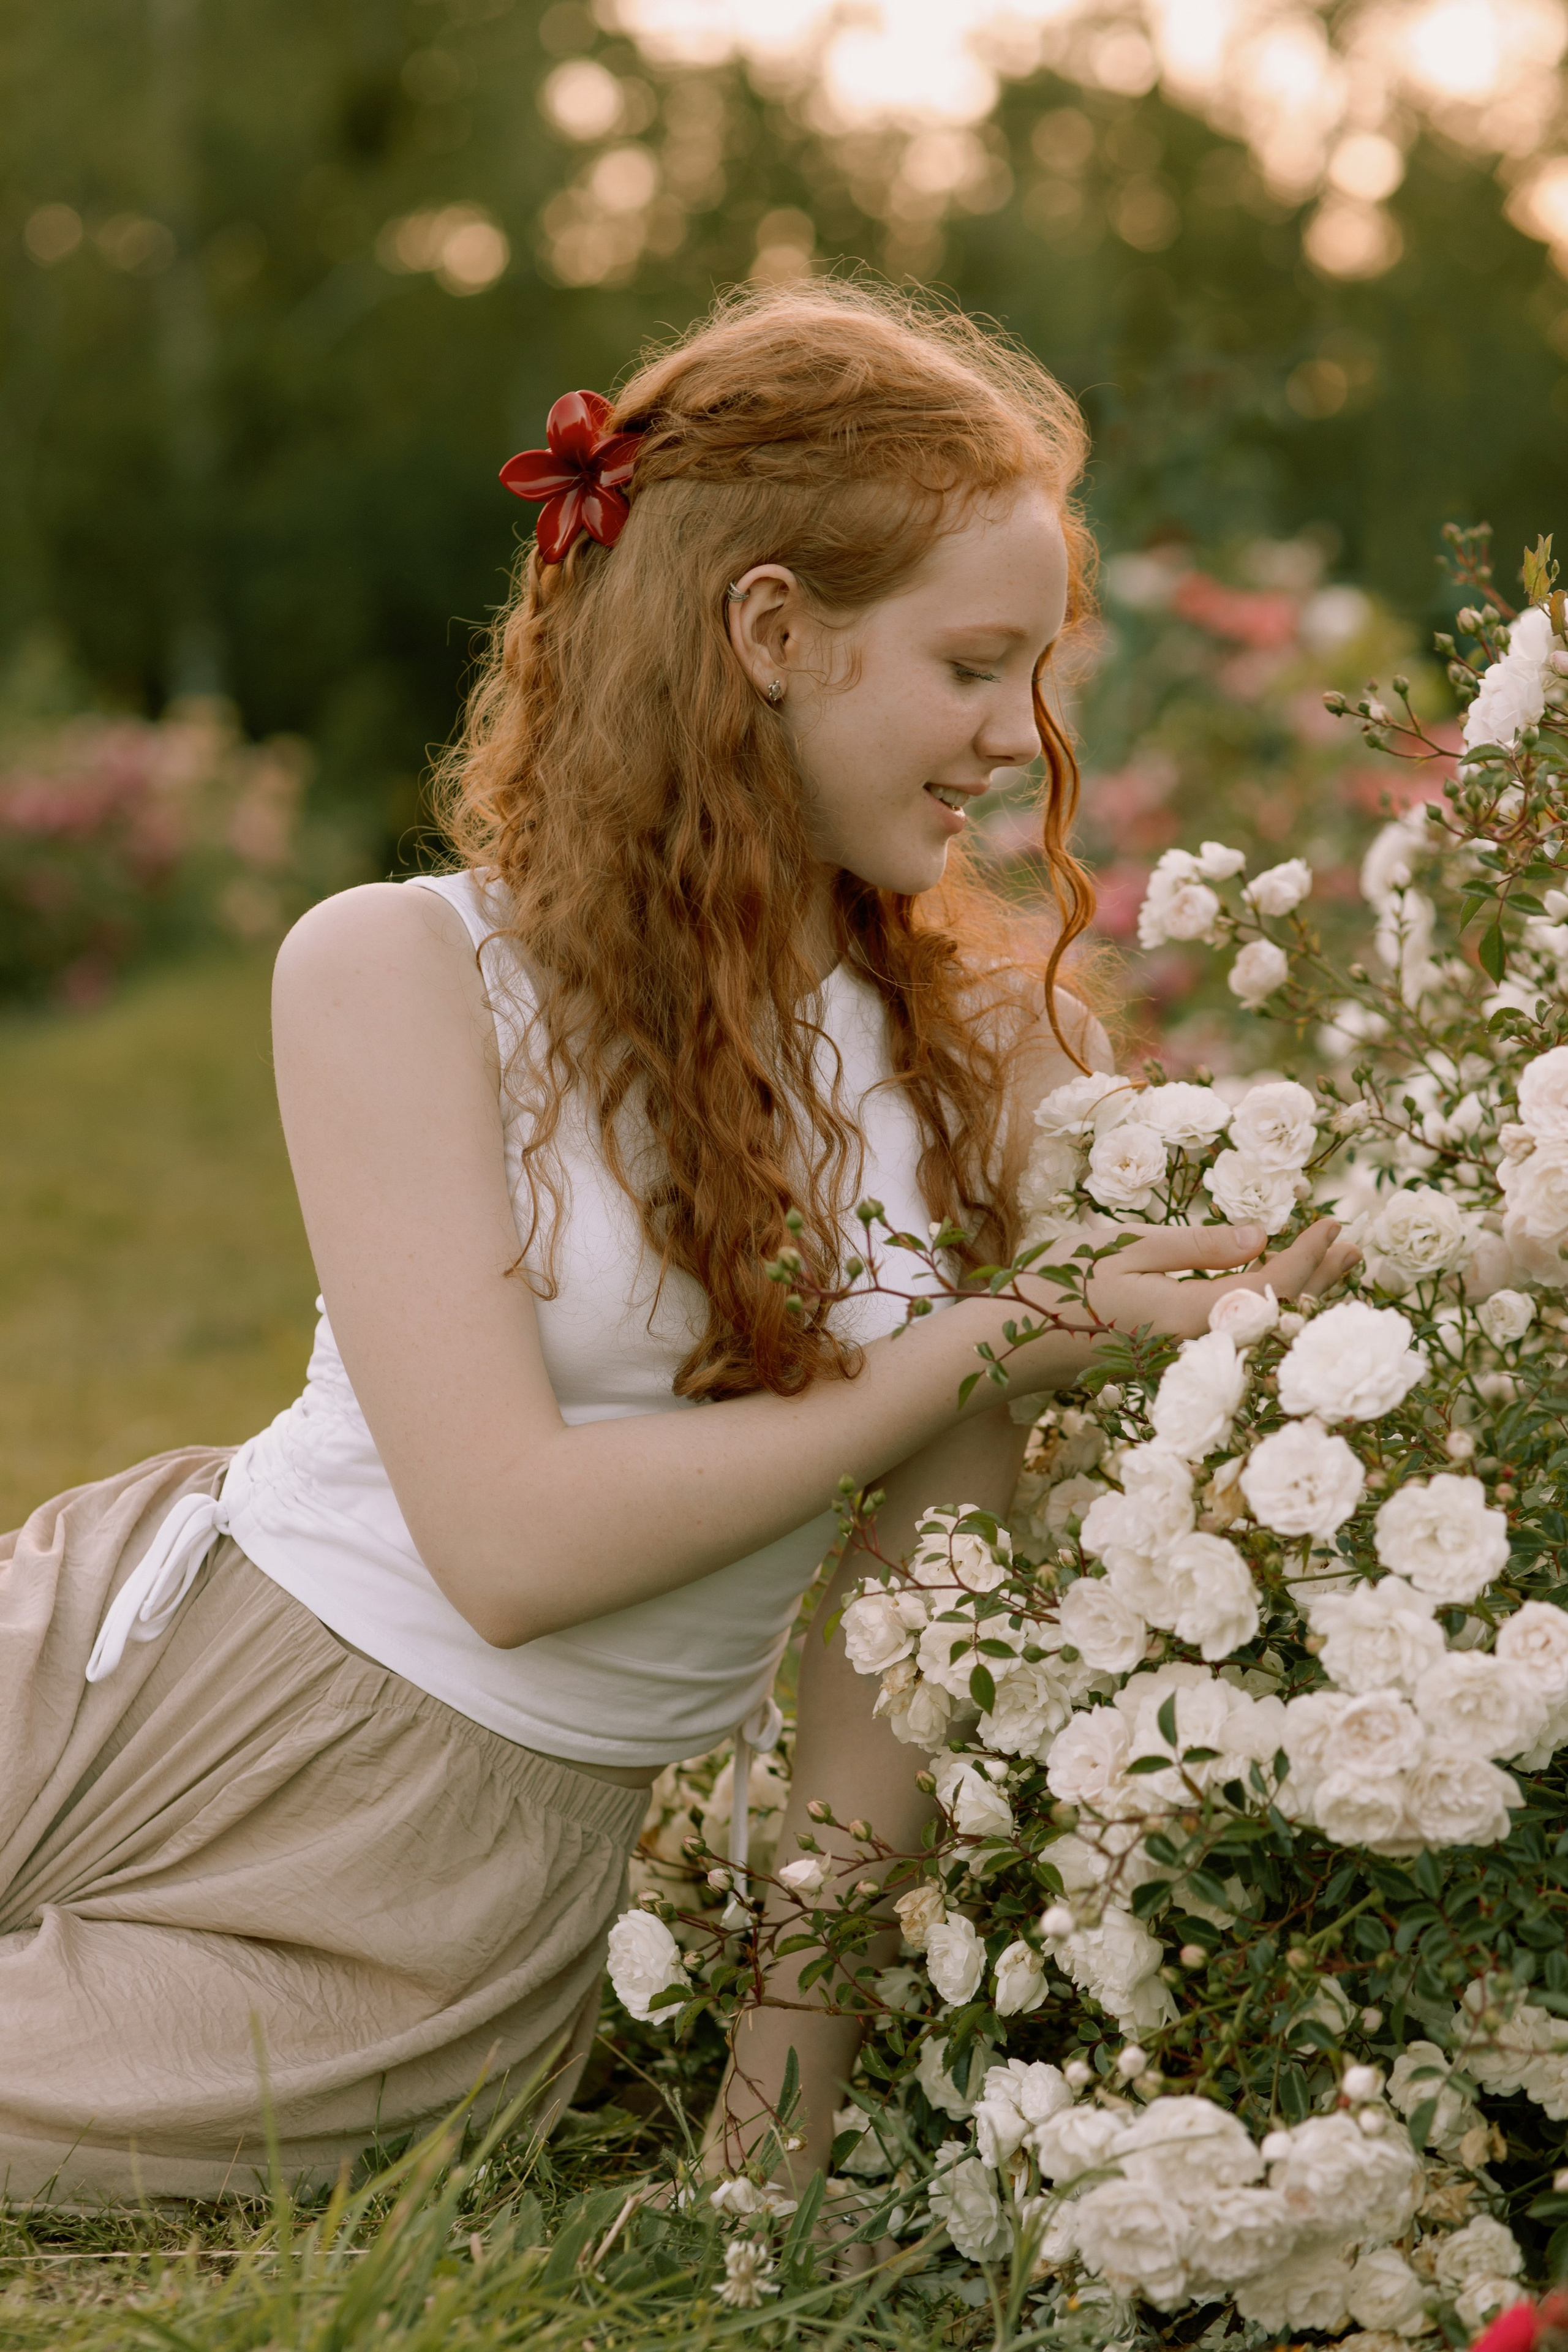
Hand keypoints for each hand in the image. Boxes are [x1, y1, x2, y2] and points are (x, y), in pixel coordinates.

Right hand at [1004, 1218, 1358, 1389]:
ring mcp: (1184, 1362)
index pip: (1271, 1286)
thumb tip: (1261, 1238)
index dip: (1310, 1255)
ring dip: (1298, 1296)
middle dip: (1320, 1279)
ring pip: (1259, 1329)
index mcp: (1190, 1315)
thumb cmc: (1059, 1285)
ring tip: (1332, 1269)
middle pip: (1277, 1315)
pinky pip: (1235, 1337)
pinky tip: (1272, 1296)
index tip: (1336, 1220)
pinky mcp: (1168, 1364)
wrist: (1010, 1346)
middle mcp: (1196, 1348)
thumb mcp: (1126, 1249)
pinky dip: (1264, 1311)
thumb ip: (1196, 1247)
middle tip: (1355, 1248)